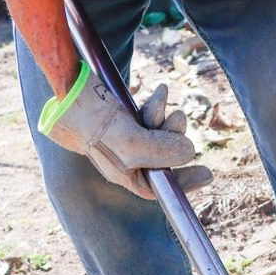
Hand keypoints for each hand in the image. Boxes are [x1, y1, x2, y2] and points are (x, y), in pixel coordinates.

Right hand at [38, 64, 212, 199]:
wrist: (68, 87)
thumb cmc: (93, 119)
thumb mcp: (131, 141)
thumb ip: (161, 151)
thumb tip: (190, 152)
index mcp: (124, 172)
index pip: (158, 187)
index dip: (182, 183)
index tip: (207, 173)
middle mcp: (125, 158)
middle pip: (163, 155)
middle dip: (174, 135)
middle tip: (177, 117)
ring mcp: (124, 137)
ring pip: (158, 132)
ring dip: (165, 115)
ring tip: (162, 96)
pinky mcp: (123, 118)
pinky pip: (150, 116)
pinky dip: (158, 104)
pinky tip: (161, 91)